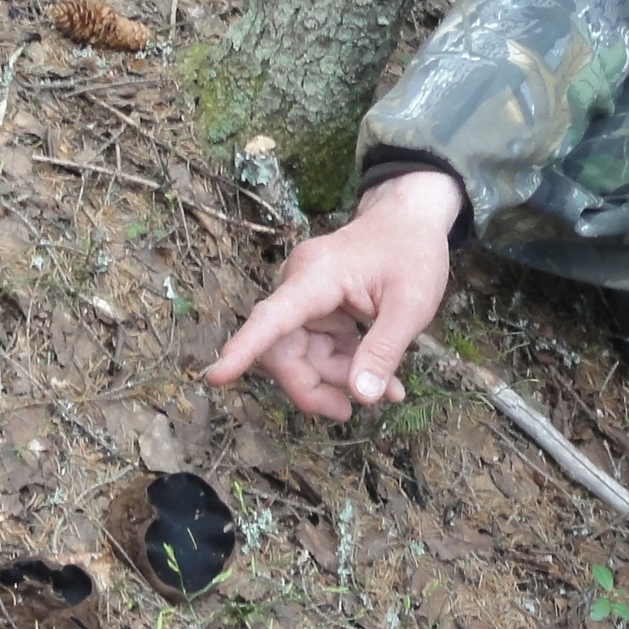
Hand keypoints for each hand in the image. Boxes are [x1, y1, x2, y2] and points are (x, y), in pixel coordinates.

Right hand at [201, 169, 463, 420]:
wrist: (411, 218)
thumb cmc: (412, 252)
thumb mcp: (410, 305)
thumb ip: (384, 351)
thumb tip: (362, 397)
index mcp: (316, 277)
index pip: (271, 318)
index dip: (243, 350)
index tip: (216, 376)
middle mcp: (300, 286)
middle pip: (282, 350)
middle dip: (313, 386)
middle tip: (349, 409)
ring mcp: (306, 299)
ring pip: (301, 356)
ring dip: (337, 380)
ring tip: (388, 392)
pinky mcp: (317, 310)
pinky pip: (318, 349)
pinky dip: (346, 368)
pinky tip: (382, 381)